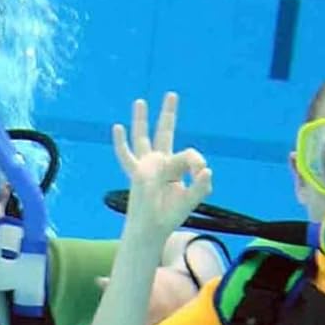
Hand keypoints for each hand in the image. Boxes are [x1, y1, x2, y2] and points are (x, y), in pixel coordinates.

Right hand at [112, 94, 212, 241]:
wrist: (152, 230)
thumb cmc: (169, 215)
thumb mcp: (191, 200)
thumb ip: (200, 186)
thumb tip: (207, 170)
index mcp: (174, 168)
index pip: (189, 154)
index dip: (197, 161)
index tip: (201, 174)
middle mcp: (160, 163)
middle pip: (164, 133)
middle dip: (168, 114)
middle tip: (172, 95)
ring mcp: (146, 167)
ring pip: (142, 138)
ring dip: (141, 120)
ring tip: (141, 101)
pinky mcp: (137, 174)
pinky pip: (126, 156)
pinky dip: (121, 143)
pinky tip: (117, 127)